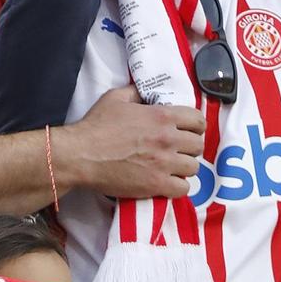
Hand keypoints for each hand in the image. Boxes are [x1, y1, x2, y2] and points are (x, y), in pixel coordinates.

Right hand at [56, 85, 204, 199]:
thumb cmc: (97, 126)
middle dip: (190, 147)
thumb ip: (136, 93)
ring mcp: (164, 164)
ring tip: (172, 166)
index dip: (195, 126)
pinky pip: (183, 188)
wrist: (82, 155)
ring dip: (184, 167)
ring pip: (193, 167)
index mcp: (162, 116)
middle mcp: (168, 139)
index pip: (198, 120)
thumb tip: (145, 92)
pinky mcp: (156, 185)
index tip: (189, 130)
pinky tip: (167, 181)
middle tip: (178, 149)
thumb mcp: (116, 98)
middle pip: (198, 145)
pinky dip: (178, 186)